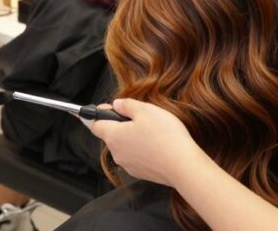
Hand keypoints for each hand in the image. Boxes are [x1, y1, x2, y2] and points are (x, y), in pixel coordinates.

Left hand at [88, 99, 208, 186]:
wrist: (183, 166)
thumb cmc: (165, 137)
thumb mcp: (145, 110)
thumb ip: (127, 104)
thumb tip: (117, 104)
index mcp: (113, 136)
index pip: (94, 125)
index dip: (97, 114)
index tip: (103, 108)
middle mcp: (117, 153)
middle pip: (111, 134)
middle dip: (121, 124)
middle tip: (140, 117)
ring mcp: (128, 165)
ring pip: (124, 146)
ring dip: (133, 137)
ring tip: (153, 132)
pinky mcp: (140, 173)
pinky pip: (136, 157)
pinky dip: (142, 150)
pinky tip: (157, 145)